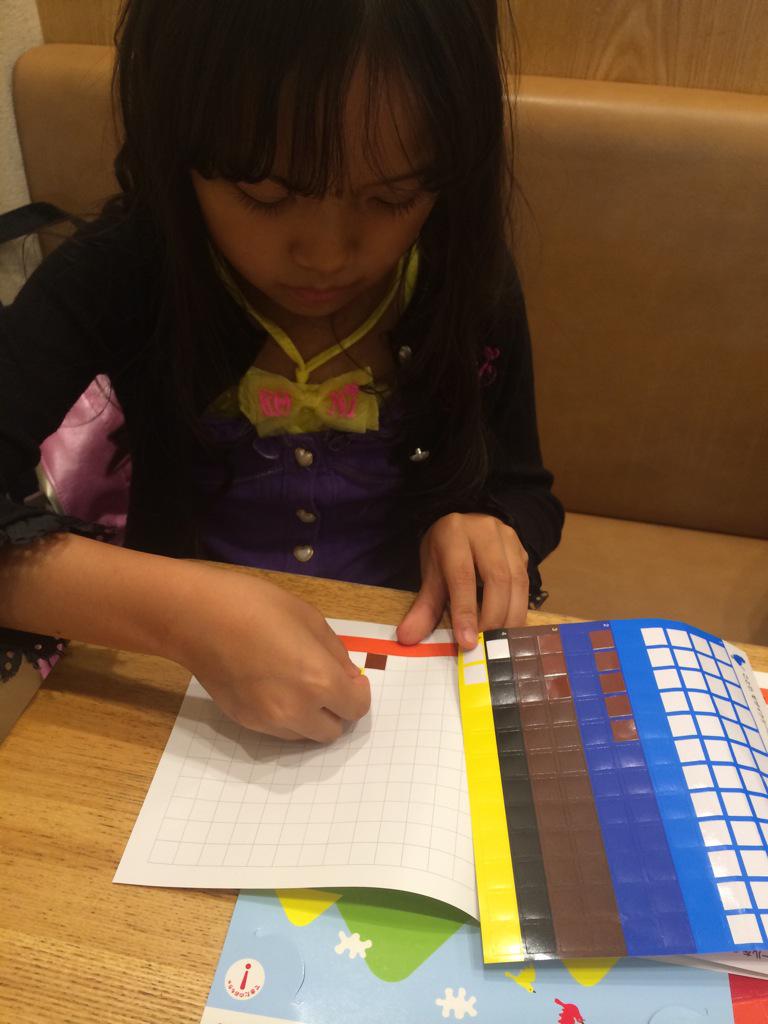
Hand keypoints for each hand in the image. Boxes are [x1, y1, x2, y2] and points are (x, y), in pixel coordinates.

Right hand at [173, 565, 369, 741]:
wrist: (199, 618)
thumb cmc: (257, 606)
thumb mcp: (309, 619)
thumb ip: (335, 653)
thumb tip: (348, 675)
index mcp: (318, 681)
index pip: (356, 709)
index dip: (359, 694)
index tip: (353, 680)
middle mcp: (296, 710)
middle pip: (332, 732)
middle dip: (337, 711)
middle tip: (328, 685)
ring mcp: (267, 721)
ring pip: (304, 736)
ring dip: (311, 718)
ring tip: (299, 686)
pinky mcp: (245, 722)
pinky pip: (278, 730)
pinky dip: (286, 717)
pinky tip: (274, 688)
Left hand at [397, 513, 528, 649]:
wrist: (464, 527)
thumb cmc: (445, 553)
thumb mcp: (431, 575)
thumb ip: (424, 607)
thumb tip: (408, 638)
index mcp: (454, 534)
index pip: (462, 576)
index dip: (466, 612)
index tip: (467, 642)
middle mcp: (485, 532)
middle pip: (497, 578)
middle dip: (493, 617)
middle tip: (486, 645)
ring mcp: (508, 539)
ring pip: (517, 581)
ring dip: (511, 616)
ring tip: (500, 641)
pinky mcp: (523, 551)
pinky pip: (526, 582)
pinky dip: (519, 608)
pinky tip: (510, 626)